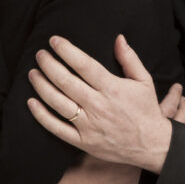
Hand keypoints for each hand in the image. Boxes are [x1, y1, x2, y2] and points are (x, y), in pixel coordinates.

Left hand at [26, 34, 174, 173]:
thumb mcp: (144, 81)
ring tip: (33, 73)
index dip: (67, 51)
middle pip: (66, 82)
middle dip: (49, 65)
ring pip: (58, 103)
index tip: (54, 41)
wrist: (153, 146)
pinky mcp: (84, 141)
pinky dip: (42, 116)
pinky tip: (31, 102)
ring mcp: (89, 125)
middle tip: (39, 54)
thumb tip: (118, 37)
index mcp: (112, 89)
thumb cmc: (146, 110)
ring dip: (42, 86)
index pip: (84, 65)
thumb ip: (129, 58)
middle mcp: (99, 106)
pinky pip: (57, 128)